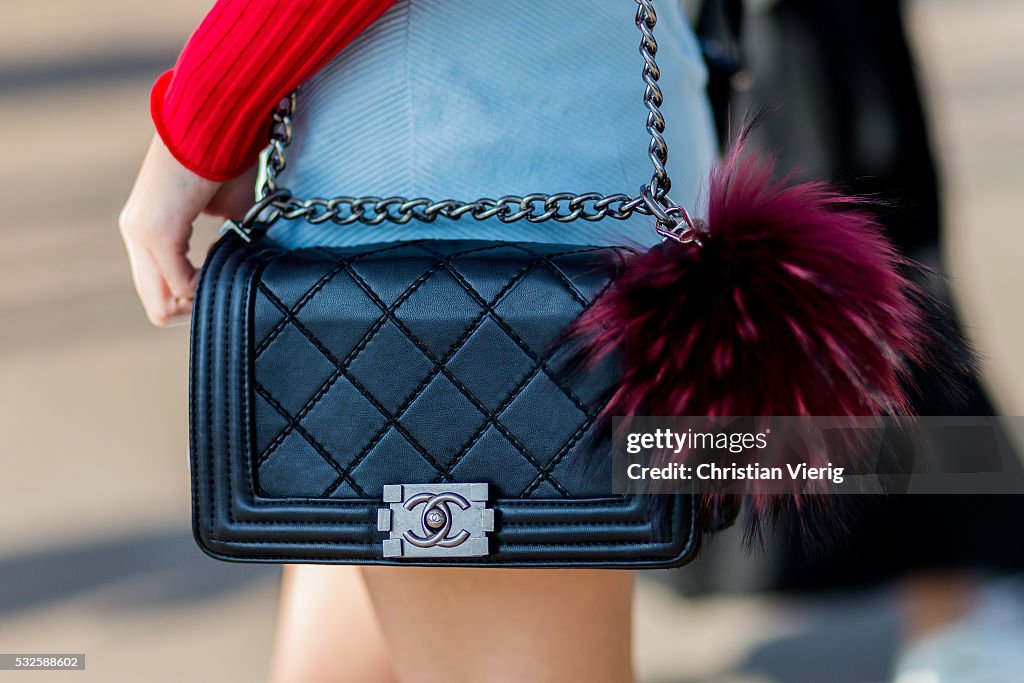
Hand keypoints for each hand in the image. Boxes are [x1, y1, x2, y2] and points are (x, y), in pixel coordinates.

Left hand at [119, 134, 256, 325]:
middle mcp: (135, 233)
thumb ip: (228, 238)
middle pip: (158, 307)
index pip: (160, 289)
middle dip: (197, 306)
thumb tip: (246, 261)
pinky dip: (205, 284)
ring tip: (226, 270)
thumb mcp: (227, 207)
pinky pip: (180, 284)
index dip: (196, 293)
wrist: (218, 117)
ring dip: (201, 298)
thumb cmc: (227, 153)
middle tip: (226, 284)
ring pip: (162, 305)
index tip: (225, 271)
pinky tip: (226, 259)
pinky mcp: (158, 231)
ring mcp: (141, 233)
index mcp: (147, 227)